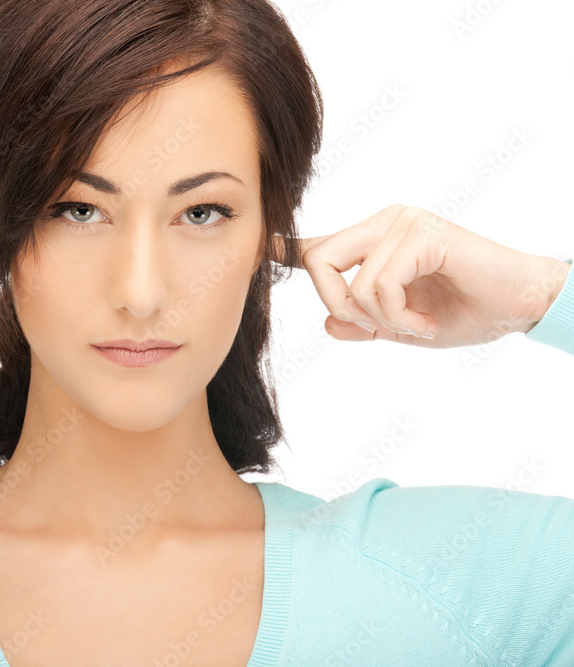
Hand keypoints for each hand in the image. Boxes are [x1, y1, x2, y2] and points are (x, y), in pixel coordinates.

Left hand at [268, 204, 570, 347]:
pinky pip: (381, 284)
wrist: (520, 306)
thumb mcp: (402, 325)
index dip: (286, 250)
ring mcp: (403, 223)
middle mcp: (383, 223)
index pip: (319, 245)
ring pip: (351, 281)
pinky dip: (400, 316)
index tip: (262, 249)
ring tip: (416, 323)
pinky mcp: (423, 234)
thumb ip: (365, 323)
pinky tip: (426, 320)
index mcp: (374, 239)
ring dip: (381, 318)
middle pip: (317, 260)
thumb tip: (329, 324)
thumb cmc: (464, 310)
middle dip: (336, 304)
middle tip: (376, 327)